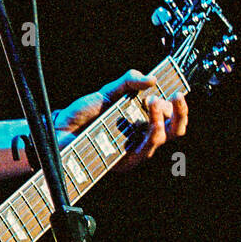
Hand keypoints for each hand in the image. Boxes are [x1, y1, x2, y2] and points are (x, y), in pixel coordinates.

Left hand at [53, 70, 187, 171]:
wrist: (61, 129)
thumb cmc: (85, 113)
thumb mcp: (108, 91)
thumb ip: (129, 80)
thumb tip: (152, 79)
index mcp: (143, 119)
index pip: (172, 116)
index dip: (179, 106)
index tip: (178, 92)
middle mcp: (142, 136)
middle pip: (175, 131)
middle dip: (179, 113)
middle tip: (172, 97)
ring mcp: (134, 151)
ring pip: (159, 140)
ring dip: (160, 120)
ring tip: (151, 103)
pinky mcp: (123, 162)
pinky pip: (142, 153)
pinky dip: (147, 137)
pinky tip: (144, 124)